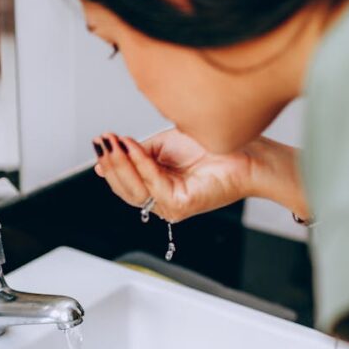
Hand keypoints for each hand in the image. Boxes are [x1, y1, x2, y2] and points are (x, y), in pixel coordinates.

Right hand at [92, 129, 308, 222]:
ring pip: (135, 190)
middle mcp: (162, 201)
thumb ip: (136, 154)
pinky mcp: (182, 205)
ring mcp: (171, 206)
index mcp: (157, 188)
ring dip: (121, 164)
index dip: (110, 163)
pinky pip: (153, 184)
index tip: (100, 142)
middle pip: (125, 189)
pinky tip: (134, 147)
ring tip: (114, 142)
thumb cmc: (213, 148)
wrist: (247, 153)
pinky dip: (141, 164)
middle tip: (103, 141)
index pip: (124, 182)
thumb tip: (105, 159)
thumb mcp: (163, 146)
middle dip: (111, 163)